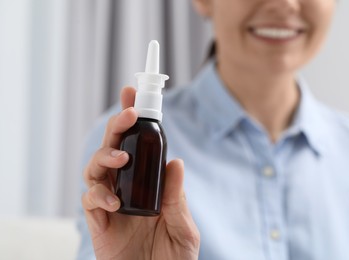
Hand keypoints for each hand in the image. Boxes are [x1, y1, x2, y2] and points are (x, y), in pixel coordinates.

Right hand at [82, 87, 199, 259]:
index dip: (134, 122)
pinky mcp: (98, 222)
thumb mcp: (184, 228)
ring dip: (104, 157)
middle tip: (127, 115)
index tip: (132, 95)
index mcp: (149, 184)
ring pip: (95, 168)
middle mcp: (128, 188)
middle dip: (117, 127)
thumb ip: (178, 198)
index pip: (141, 146)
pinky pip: (90, 199)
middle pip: (114, 149)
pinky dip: (98, 194)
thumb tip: (175, 161)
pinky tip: (114, 202)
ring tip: (121, 158)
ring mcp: (111, 203)